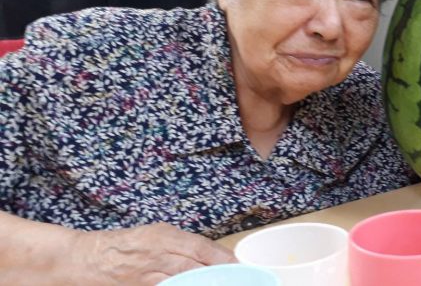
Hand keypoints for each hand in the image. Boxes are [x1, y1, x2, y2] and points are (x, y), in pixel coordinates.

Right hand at [70, 222, 234, 284]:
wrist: (84, 259)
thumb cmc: (125, 245)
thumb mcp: (157, 235)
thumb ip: (183, 245)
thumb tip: (213, 256)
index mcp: (165, 236)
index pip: (202, 247)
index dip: (223, 258)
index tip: (241, 266)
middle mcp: (158, 254)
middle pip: (196, 266)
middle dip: (219, 275)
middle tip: (238, 280)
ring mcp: (148, 274)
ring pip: (183, 280)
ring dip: (203, 283)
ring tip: (223, 283)